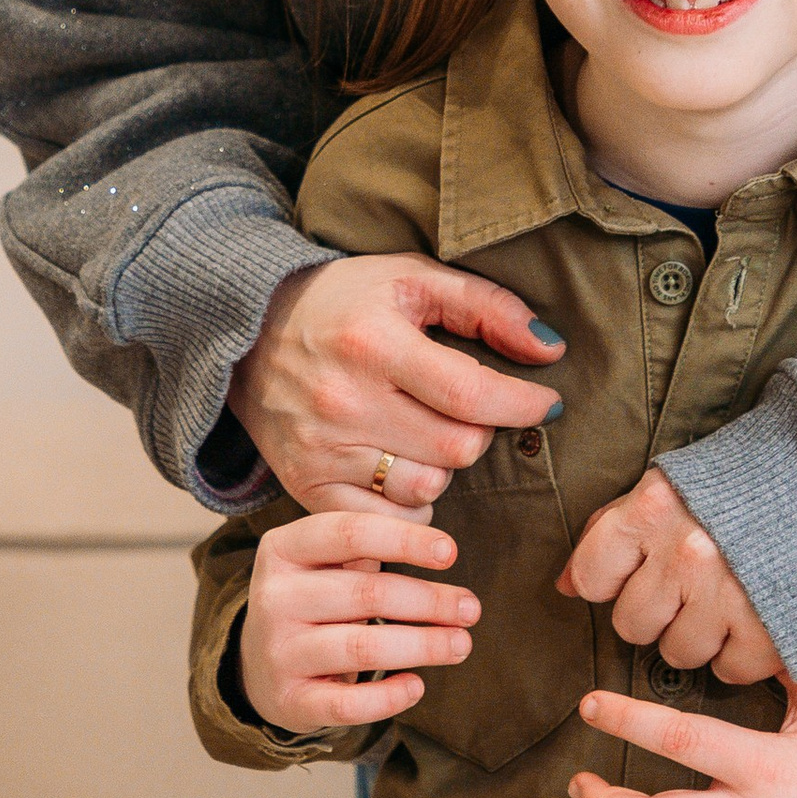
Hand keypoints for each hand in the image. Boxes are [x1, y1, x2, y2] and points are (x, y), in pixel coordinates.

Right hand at [229, 255, 564, 512]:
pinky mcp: (306, 484)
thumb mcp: (412, 278)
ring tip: (427, 433)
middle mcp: (342, 401)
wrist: (246, 332)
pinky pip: (388, 519)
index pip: (470, 393)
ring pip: (428, 487)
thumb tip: (550, 350)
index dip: (522, 403)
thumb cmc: (343, 301)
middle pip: (456, 448)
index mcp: (372, 342)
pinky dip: (410, 500)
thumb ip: (488, 307)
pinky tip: (401, 464)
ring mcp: (321, 449)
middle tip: (469, 409)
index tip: (547, 402)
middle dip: (481, 431)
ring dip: (445, 466)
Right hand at [237, 511, 479, 732]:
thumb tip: (443, 551)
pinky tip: (417, 686)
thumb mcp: (325, 562)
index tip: (451, 553)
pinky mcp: (289, 700)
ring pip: (361, 647)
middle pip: (366, 594)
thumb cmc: (314, 600)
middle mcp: (273, 598)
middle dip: (429, 602)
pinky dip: (388, 697)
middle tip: (471, 609)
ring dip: (422, 646)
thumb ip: (370, 546)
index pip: (350, 533)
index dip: (405, 541)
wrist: (259, 664)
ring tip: (461, 644)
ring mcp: (278, 651)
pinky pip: (346, 703)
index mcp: (283, 549)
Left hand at [558, 470, 782, 682]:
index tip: (639, 573)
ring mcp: (729, 594)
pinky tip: (758, 618)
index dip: (611, 582)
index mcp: (654, 508)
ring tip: (729, 598)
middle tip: (693, 586)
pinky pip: (729, 671)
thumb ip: (614, 528)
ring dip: (700, 635)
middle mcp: (686, 552)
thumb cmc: (746, 482)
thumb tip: (565, 585)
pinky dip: (742, 654)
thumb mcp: (674, 485)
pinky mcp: (771, 630)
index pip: (591, 577)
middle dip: (657, 611)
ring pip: (677, 653)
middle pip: (632, 625)